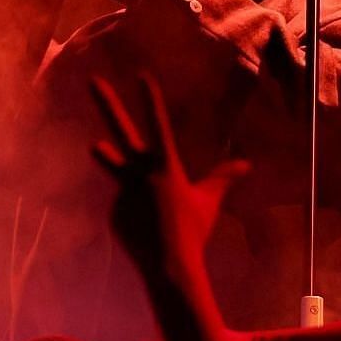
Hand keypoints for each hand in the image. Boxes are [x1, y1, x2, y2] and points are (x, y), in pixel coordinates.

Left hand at [86, 73, 250, 275]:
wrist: (169, 266)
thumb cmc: (194, 231)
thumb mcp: (209, 201)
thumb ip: (223, 178)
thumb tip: (247, 164)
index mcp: (165, 168)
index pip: (158, 125)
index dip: (150, 99)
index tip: (141, 74)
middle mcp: (140, 174)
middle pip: (121, 131)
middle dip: (109, 104)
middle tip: (93, 79)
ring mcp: (123, 192)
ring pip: (115, 168)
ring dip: (105, 155)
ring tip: (95, 146)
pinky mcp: (113, 211)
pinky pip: (124, 204)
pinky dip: (134, 211)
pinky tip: (145, 228)